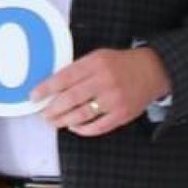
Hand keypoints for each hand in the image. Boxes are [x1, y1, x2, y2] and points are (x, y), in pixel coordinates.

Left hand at [32, 47, 169, 136]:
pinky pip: (98, 126)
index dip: (46, 88)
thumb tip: (53, 85)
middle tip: (43, 113)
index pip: (64, 77)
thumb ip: (78, 69)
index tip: (34, 95)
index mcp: (96, 63)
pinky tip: (74, 127)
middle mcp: (104, 81)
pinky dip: (82, 129)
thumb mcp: (98, 57)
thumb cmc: (120, 64)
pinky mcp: (122, 114)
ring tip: (54, 121)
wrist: (152, 71)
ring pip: (82, 115)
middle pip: (71, 99)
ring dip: (64, 121)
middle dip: (52, 108)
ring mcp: (114, 99)